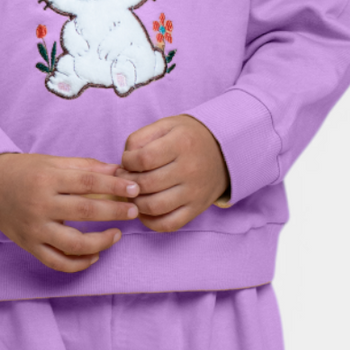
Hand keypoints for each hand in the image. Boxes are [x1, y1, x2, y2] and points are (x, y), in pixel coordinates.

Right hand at [0, 152, 140, 274]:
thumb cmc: (25, 171)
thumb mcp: (52, 162)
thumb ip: (85, 166)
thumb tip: (119, 171)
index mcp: (47, 179)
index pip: (88, 182)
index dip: (115, 185)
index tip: (135, 189)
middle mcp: (40, 205)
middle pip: (85, 211)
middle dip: (114, 211)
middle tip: (133, 211)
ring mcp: (34, 228)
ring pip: (73, 244)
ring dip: (101, 242)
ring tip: (117, 235)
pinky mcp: (29, 245)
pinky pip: (57, 262)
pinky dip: (79, 263)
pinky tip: (95, 256)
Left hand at [120, 115, 229, 232]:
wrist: (224, 151)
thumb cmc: (188, 137)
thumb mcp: (166, 125)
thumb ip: (141, 137)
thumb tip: (125, 162)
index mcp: (181, 144)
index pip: (143, 159)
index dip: (127, 162)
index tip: (128, 161)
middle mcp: (190, 169)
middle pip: (146, 184)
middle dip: (127, 183)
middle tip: (125, 179)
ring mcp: (194, 192)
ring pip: (154, 207)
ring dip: (135, 203)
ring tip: (133, 194)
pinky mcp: (196, 209)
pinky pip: (168, 224)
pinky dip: (150, 222)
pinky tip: (144, 210)